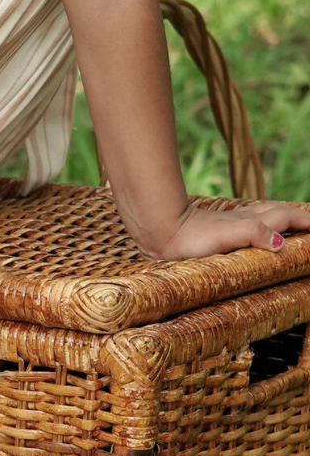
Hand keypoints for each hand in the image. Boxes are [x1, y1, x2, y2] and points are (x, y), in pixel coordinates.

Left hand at [149, 201, 309, 260]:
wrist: (160, 232)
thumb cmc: (192, 238)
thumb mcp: (226, 236)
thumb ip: (253, 233)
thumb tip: (279, 242)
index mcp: (251, 222)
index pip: (286, 218)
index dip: (305, 221)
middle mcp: (244, 221)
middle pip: (279, 213)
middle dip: (299, 216)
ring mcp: (231, 225)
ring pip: (264, 216)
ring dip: (283, 219)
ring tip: (295, 224)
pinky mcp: (219, 232)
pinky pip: (251, 225)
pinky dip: (264, 226)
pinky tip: (258, 231)